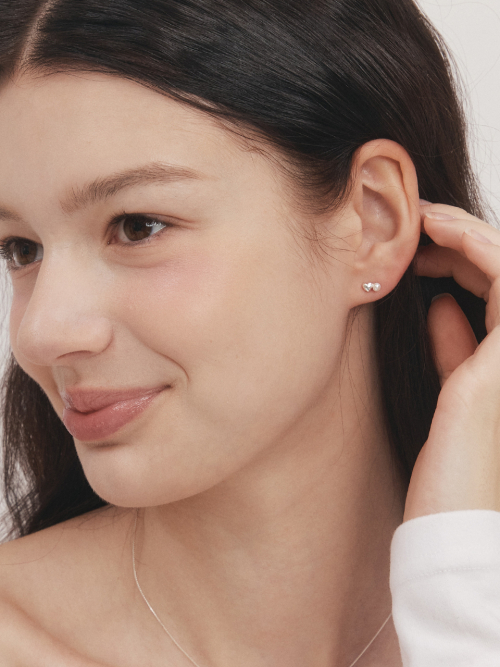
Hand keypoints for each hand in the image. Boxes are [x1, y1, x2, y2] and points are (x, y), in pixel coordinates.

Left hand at [403, 202, 499, 520]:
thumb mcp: (451, 391)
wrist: (455, 517)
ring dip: (465, 232)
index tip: (416, 250)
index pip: (494, 288)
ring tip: (423, 219)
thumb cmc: (449, 463)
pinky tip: (436, 233)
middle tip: (417, 224)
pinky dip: (471, 244)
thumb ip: (455, 348)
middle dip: (460, 239)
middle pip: (499, 269)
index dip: (459, 259)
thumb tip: (442, 307)